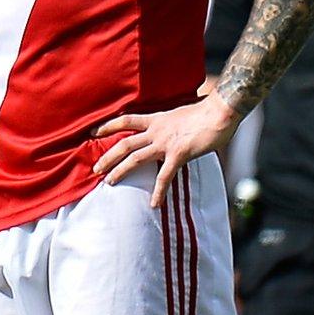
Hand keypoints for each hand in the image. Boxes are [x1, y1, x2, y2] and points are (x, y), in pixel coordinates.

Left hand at [92, 93, 241, 206]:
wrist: (221, 110)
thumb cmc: (207, 111)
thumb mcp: (181, 113)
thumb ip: (171, 122)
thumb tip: (172, 126)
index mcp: (156, 119)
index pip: (125, 120)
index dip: (108, 126)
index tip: (93, 132)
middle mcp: (156, 131)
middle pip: (124, 144)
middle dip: (107, 157)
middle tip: (95, 169)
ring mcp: (165, 143)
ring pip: (135, 158)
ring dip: (120, 171)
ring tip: (108, 182)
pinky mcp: (179, 154)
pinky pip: (165, 176)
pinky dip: (158, 191)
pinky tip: (154, 204)